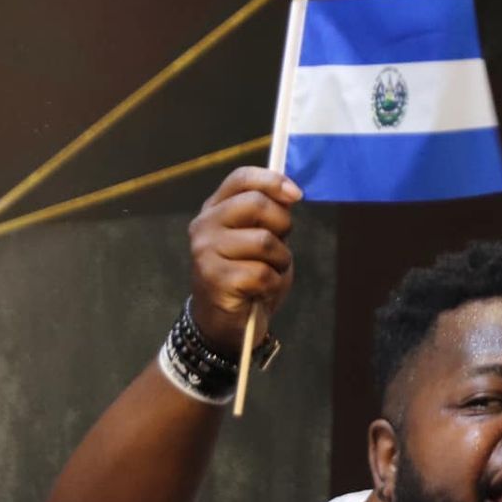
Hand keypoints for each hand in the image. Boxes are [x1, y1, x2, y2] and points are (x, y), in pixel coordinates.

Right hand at [187, 167, 300, 348]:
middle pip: (257, 205)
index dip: (272, 181)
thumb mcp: (261, 238)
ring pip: (264, 241)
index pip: (241, 178)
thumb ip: (270, 215)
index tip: (297, 195)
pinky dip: (273, 284)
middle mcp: (204, 226)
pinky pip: (263, 273)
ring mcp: (205, 252)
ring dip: (280, 261)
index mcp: (215, 209)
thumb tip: (290, 193)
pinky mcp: (215, 279)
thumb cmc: (248, 276)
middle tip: (279, 249)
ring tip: (269, 273)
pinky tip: (261, 291)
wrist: (226, 322)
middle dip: (282, 226)